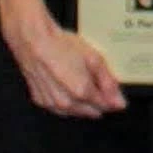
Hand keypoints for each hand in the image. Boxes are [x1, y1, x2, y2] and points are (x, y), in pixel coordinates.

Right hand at [1, 7, 124, 118]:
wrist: (33, 40)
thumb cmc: (60, 45)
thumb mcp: (94, 58)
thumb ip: (108, 82)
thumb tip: (119, 102)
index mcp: (81, 92)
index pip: (105, 106)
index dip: (112, 99)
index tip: (114, 92)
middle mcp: (66, 102)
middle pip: (91, 112)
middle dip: (98, 101)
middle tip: (98, 84)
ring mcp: (51, 103)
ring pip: (75, 112)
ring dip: (83, 104)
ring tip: (82, 84)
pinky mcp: (40, 100)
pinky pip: (59, 109)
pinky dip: (67, 102)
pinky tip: (68, 89)